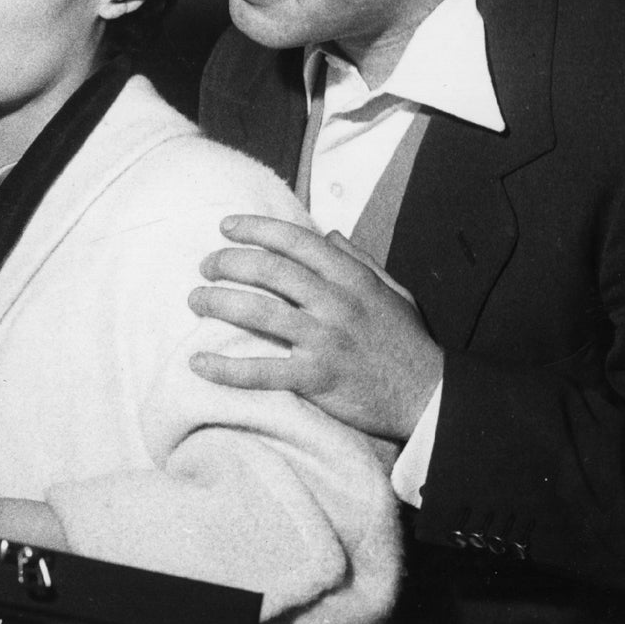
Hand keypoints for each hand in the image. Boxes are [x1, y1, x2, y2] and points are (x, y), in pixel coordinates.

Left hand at [187, 214, 442, 441]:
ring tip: (195, 299)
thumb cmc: (407, 343)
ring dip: (219, 303)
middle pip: (270, 271)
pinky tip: (198, 363)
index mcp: (353, 279)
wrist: (429, 396)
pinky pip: (262, 371)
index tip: (226, 226)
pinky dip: (226, 369)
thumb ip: (359, 261)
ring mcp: (325, 341)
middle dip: (228, 262)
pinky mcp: (316, 378)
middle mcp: (336, 304)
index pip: (296, 241)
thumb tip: (328, 235)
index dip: (256, 229)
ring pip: (260, 313)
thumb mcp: (393, 292)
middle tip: (205, 265)